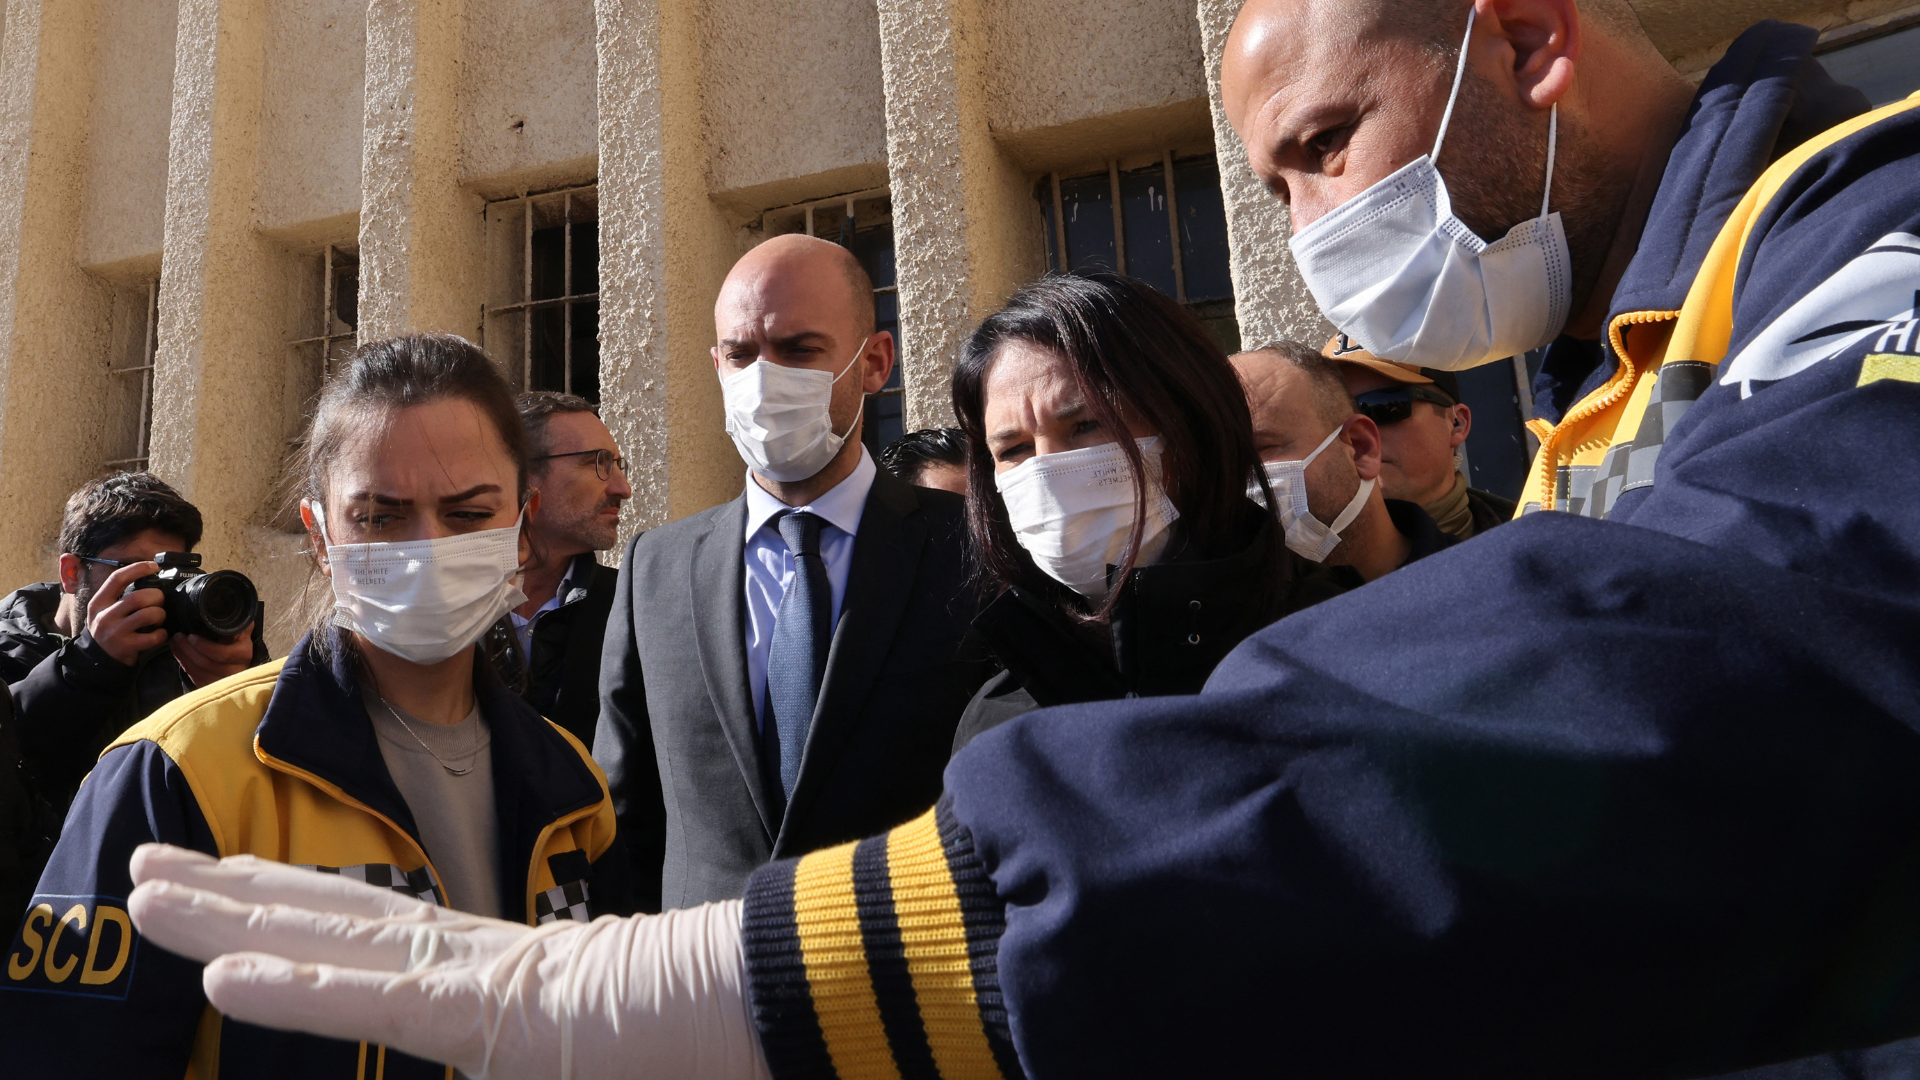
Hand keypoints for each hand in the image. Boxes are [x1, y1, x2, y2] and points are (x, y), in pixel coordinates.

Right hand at [85, 561, 166, 666]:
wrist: (96, 658)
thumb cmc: (108, 628)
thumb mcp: (104, 609)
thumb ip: (120, 595)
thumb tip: (148, 576)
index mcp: (99, 602)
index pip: (117, 579)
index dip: (138, 569)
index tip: (154, 566)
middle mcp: (104, 616)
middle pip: (137, 597)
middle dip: (156, 596)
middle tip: (160, 601)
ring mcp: (115, 633)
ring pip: (147, 615)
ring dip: (160, 614)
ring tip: (159, 617)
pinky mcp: (126, 647)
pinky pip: (152, 637)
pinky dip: (162, 634)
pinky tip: (159, 633)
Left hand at [128, 845, 768, 1079]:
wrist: (753, 1001)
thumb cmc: (681, 1025)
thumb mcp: (570, 1041)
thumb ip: (513, 1027)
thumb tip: (499, 1024)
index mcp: (481, 967)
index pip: (363, 926)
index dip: (283, 900)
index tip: (213, 884)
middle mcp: (460, 957)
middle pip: (327, 914)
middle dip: (227, 890)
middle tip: (144, 863)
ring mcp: (468, 976)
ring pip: (330, 939)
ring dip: (228, 918)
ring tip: (147, 892)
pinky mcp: (484, 1009)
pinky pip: (375, 1000)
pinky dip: (296, 989)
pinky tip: (222, 974)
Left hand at [171, 625, 255, 686]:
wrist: (240, 658)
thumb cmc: (239, 640)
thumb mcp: (242, 629)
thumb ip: (237, 621)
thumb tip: (227, 607)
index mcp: (243, 654)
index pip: (222, 654)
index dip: (204, 646)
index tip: (191, 636)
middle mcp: (235, 671)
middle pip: (205, 663)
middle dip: (187, 649)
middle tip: (177, 637)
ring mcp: (222, 681)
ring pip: (197, 672)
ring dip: (182, 656)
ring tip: (175, 643)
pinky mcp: (211, 686)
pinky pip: (194, 678)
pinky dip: (184, 665)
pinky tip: (179, 654)